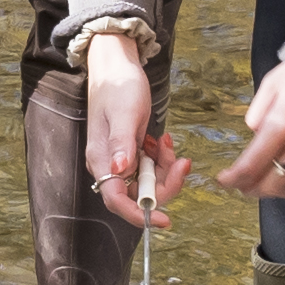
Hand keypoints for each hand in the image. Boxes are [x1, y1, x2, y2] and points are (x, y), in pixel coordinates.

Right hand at [84, 33, 186, 222]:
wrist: (117, 65)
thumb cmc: (117, 85)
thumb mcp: (124, 113)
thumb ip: (122, 143)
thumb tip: (119, 170)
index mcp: (102, 159)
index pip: (117, 200)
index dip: (141, 213)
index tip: (164, 219)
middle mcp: (109, 164)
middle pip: (138, 194)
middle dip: (164, 183)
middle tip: (182, 162)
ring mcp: (120, 159)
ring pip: (148, 182)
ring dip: (165, 168)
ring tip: (168, 143)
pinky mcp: (130, 152)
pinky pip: (150, 167)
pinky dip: (162, 158)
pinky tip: (162, 139)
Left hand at [219, 66, 284, 204]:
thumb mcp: (273, 84)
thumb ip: (258, 111)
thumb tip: (253, 134)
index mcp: (282, 124)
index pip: (250, 165)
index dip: (233, 179)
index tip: (225, 181)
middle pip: (272, 184)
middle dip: (252, 189)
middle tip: (246, 186)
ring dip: (278, 191)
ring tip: (271, 183)